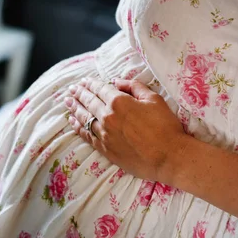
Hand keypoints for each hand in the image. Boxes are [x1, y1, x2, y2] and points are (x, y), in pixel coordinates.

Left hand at [64, 77, 185, 181]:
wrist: (169, 157)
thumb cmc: (166, 126)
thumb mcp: (154, 99)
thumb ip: (134, 87)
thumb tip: (116, 82)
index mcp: (119, 102)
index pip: (100, 89)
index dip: (91, 83)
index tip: (84, 81)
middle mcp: (107, 117)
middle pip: (89, 102)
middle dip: (79, 93)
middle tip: (72, 89)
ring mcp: (104, 135)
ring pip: (84, 118)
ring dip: (75, 108)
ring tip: (68, 102)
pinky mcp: (105, 150)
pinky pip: (86, 136)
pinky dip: (78, 127)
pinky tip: (73, 122)